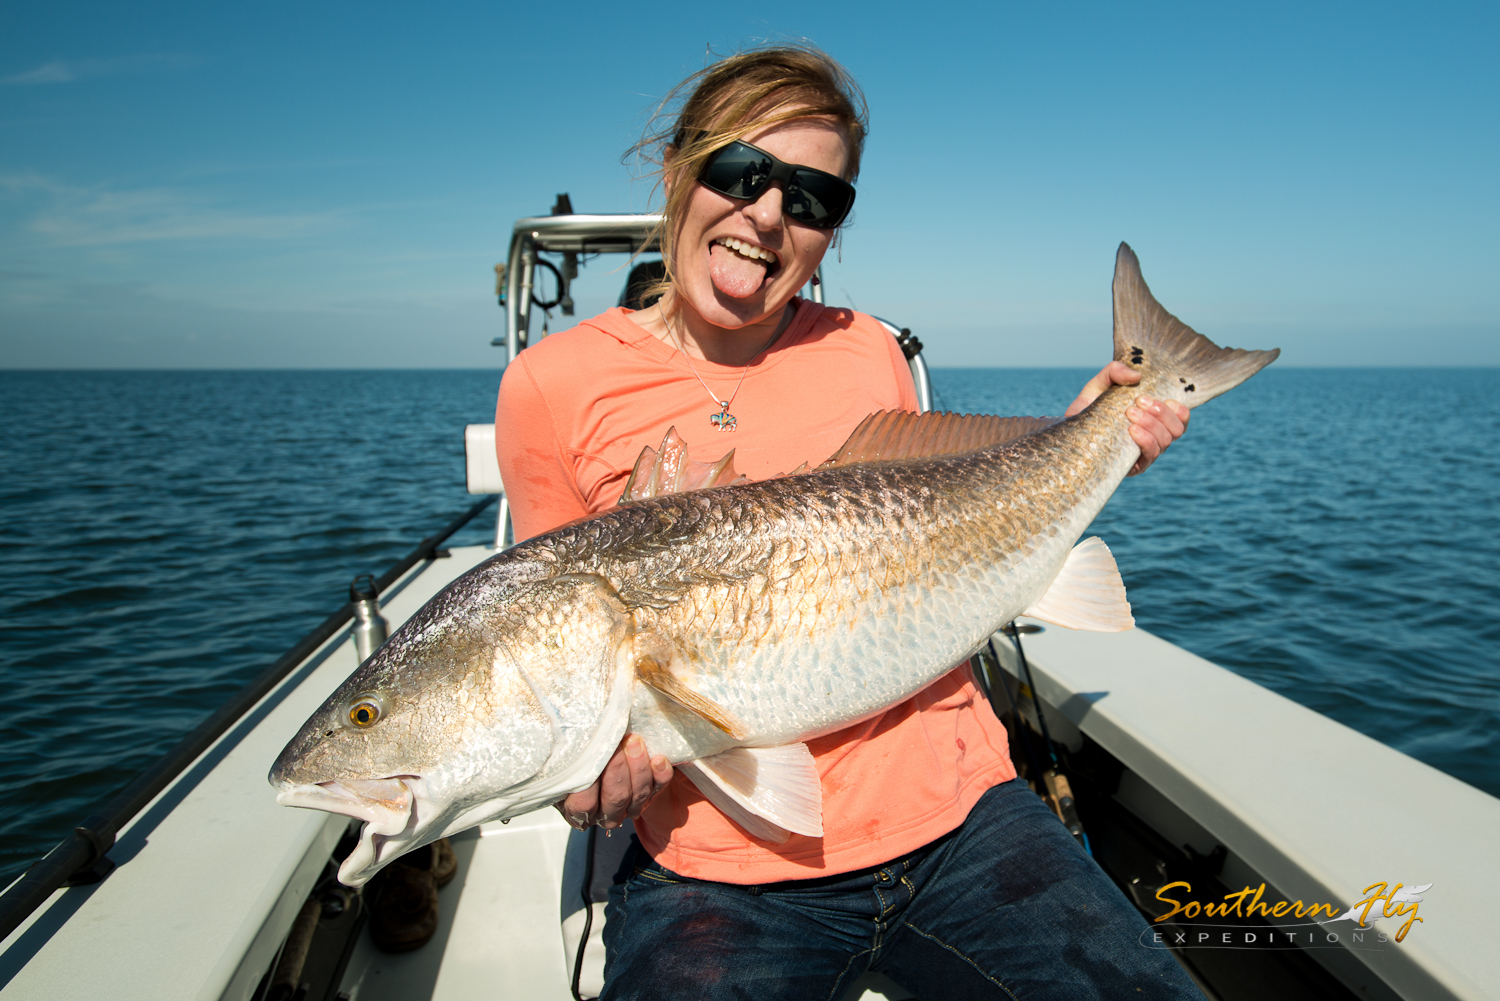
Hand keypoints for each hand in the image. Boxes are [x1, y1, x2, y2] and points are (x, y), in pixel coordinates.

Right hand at [555, 734, 673, 830]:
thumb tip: (566, 744)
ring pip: (638, 795)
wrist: (596, 747)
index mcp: (576, 810)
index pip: (584, 805)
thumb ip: (566, 757)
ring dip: (639, 768)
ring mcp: (628, 807)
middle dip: (618, 770)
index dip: (589, 784)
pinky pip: (658, 788)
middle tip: (619, 743)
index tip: (593, 757)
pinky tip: (659, 759)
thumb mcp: (561, 757)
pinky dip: (660, 775)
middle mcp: (603, 813)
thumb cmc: (574, 752)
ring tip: (635, 742)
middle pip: (615, 799)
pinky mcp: (649, 794)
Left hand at [1065, 361, 1188, 475]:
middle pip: (1177, 429)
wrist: (1066, 435)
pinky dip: (1146, 439)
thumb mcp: (1099, 386)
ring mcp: (1145, 453)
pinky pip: (1151, 454)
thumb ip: (1115, 371)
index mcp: (1154, 419)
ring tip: (1130, 413)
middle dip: (1161, 413)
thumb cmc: (1087, 410)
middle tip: (1138, 402)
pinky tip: (1132, 430)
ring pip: (1166, 440)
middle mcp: (1155, 437)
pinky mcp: (1134, 466)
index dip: (1179, 409)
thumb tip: (1138, 376)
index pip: (1181, 418)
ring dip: (1152, 424)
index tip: (1159, 398)